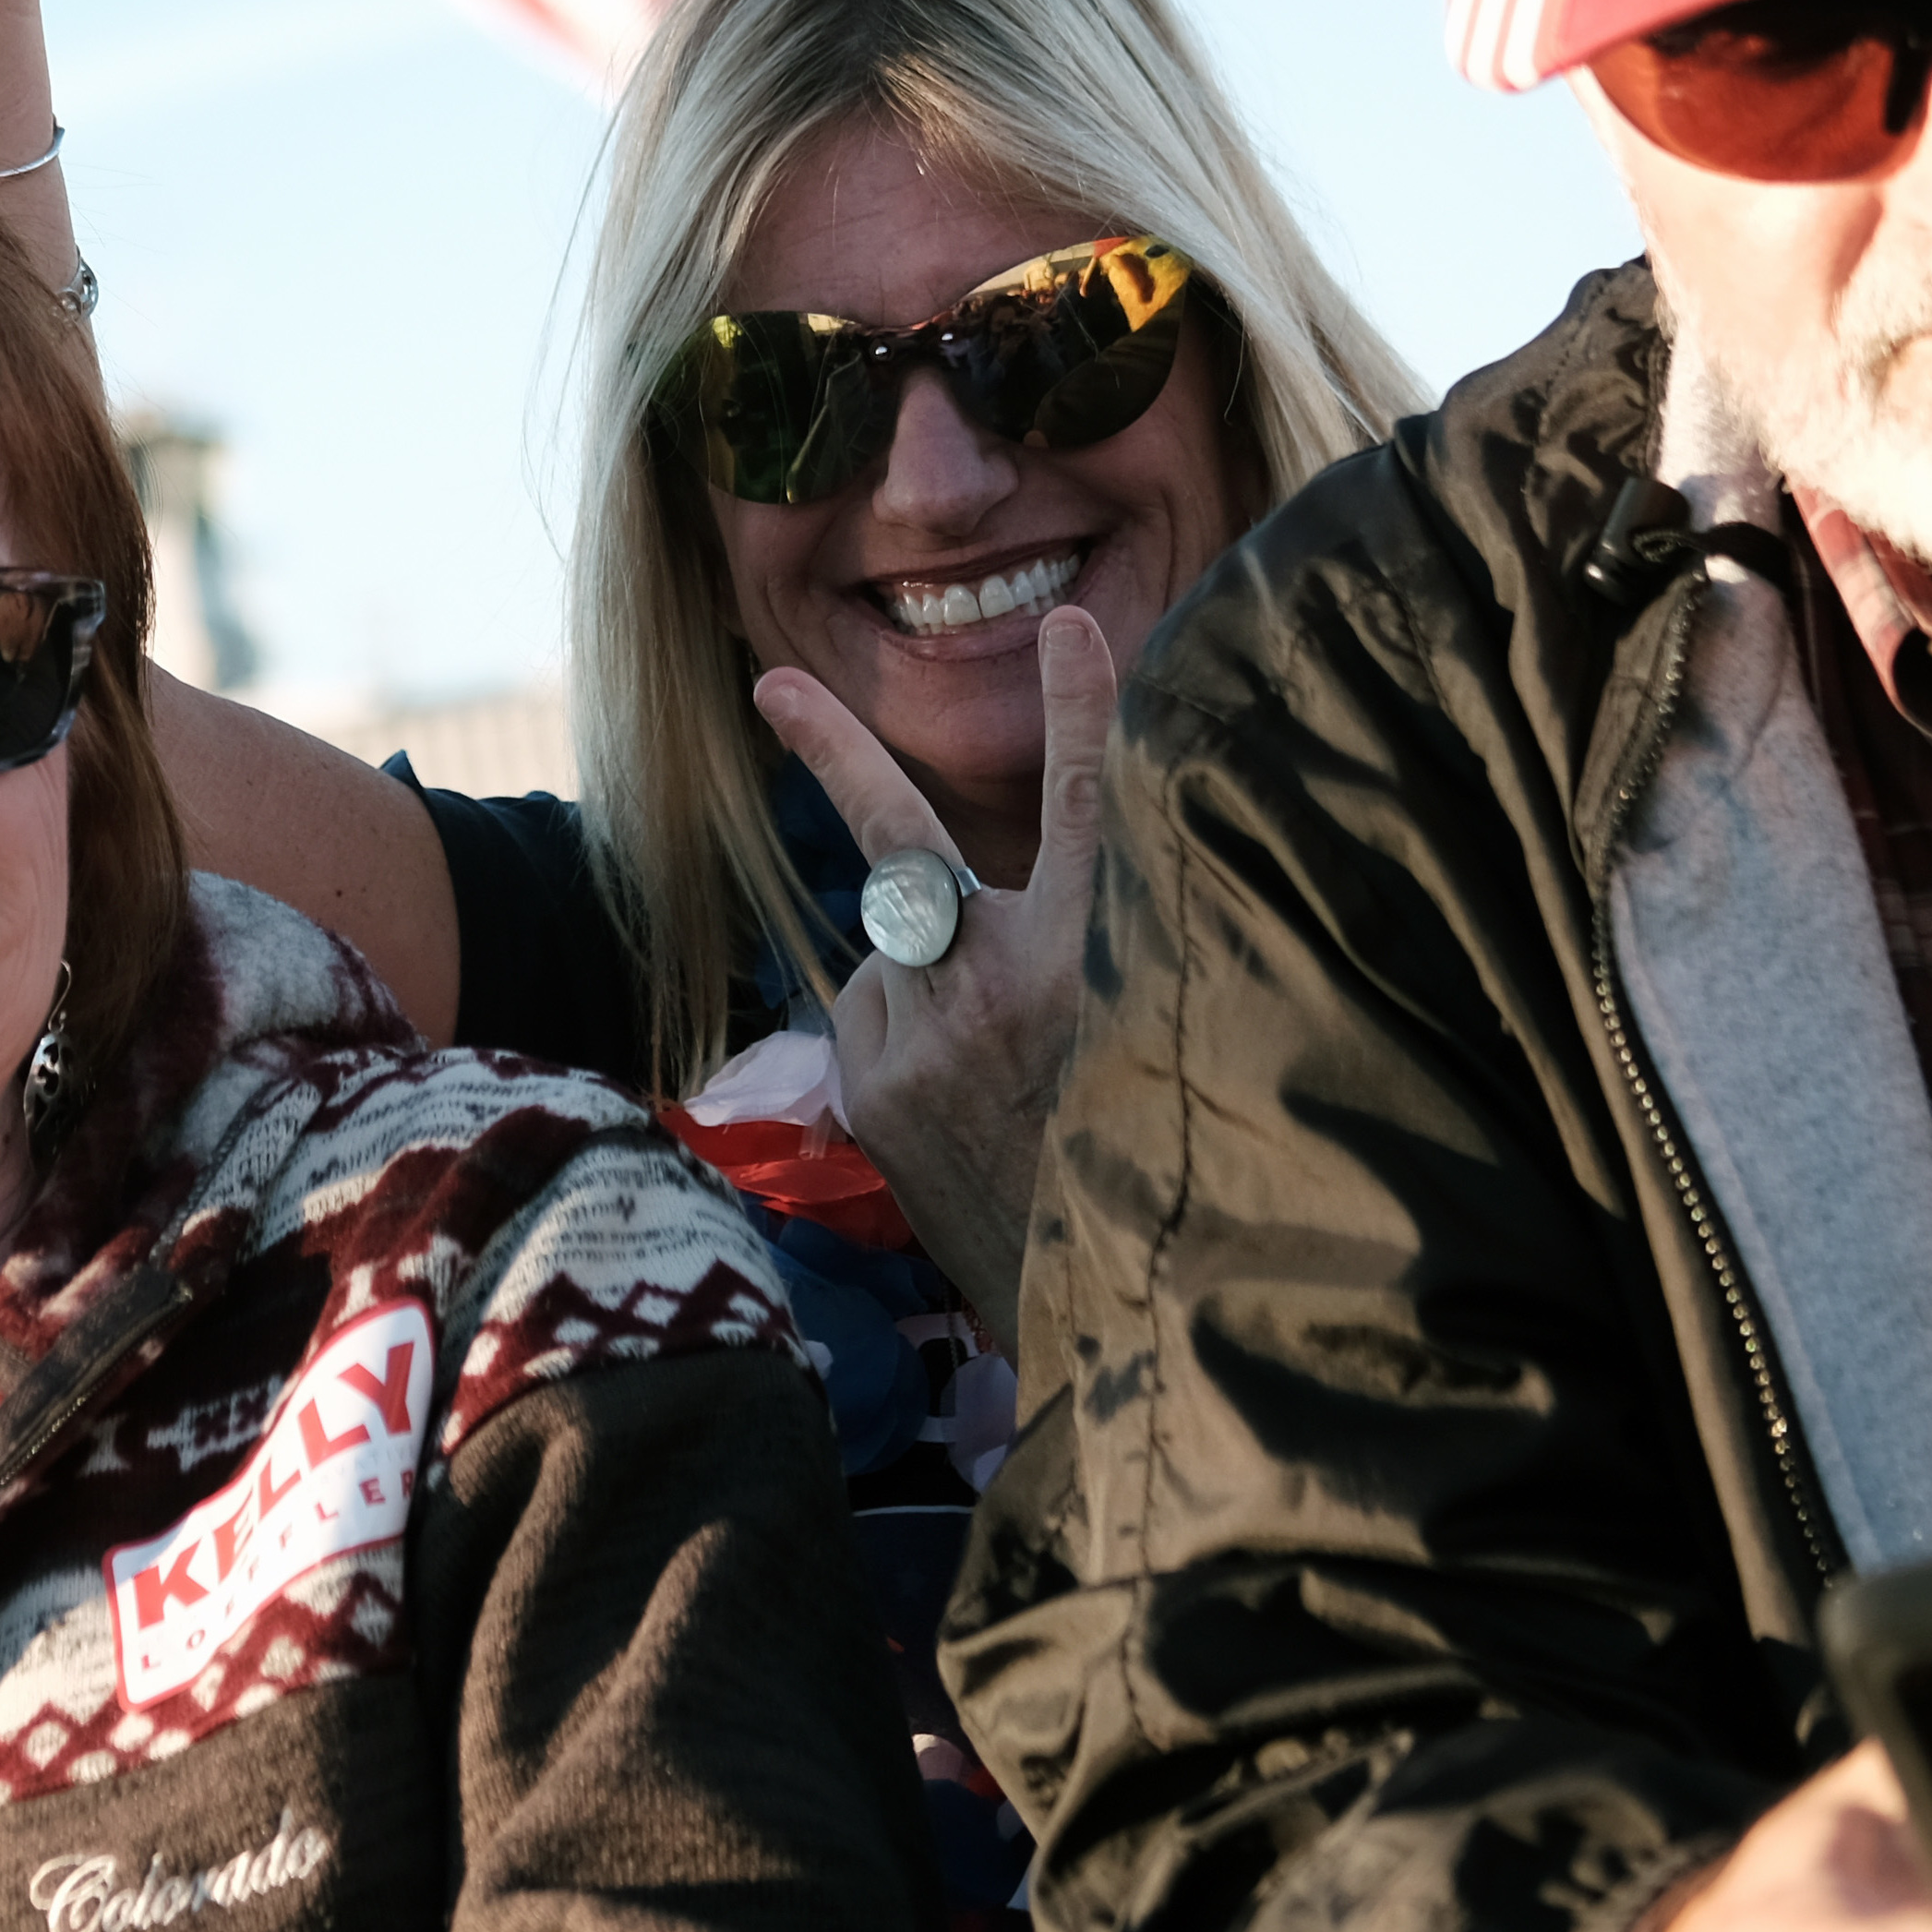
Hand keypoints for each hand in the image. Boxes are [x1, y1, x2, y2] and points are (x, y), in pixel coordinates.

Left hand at [756, 601, 1115, 1345]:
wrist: (1117, 1307)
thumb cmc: (1151, 1152)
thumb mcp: (1161, 1030)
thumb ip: (1107, 945)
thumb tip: (1033, 888)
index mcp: (1091, 959)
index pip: (1089, 805)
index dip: (1085, 708)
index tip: (1068, 624)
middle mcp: (997, 986)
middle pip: (906, 840)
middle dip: (837, 749)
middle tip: (770, 683)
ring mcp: (920, 1042)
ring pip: (895, 956)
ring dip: (927, 977)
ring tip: (997, 1068)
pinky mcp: (875, 1094)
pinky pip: (875, 1021)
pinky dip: (906, 1034)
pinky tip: (961, 1105)